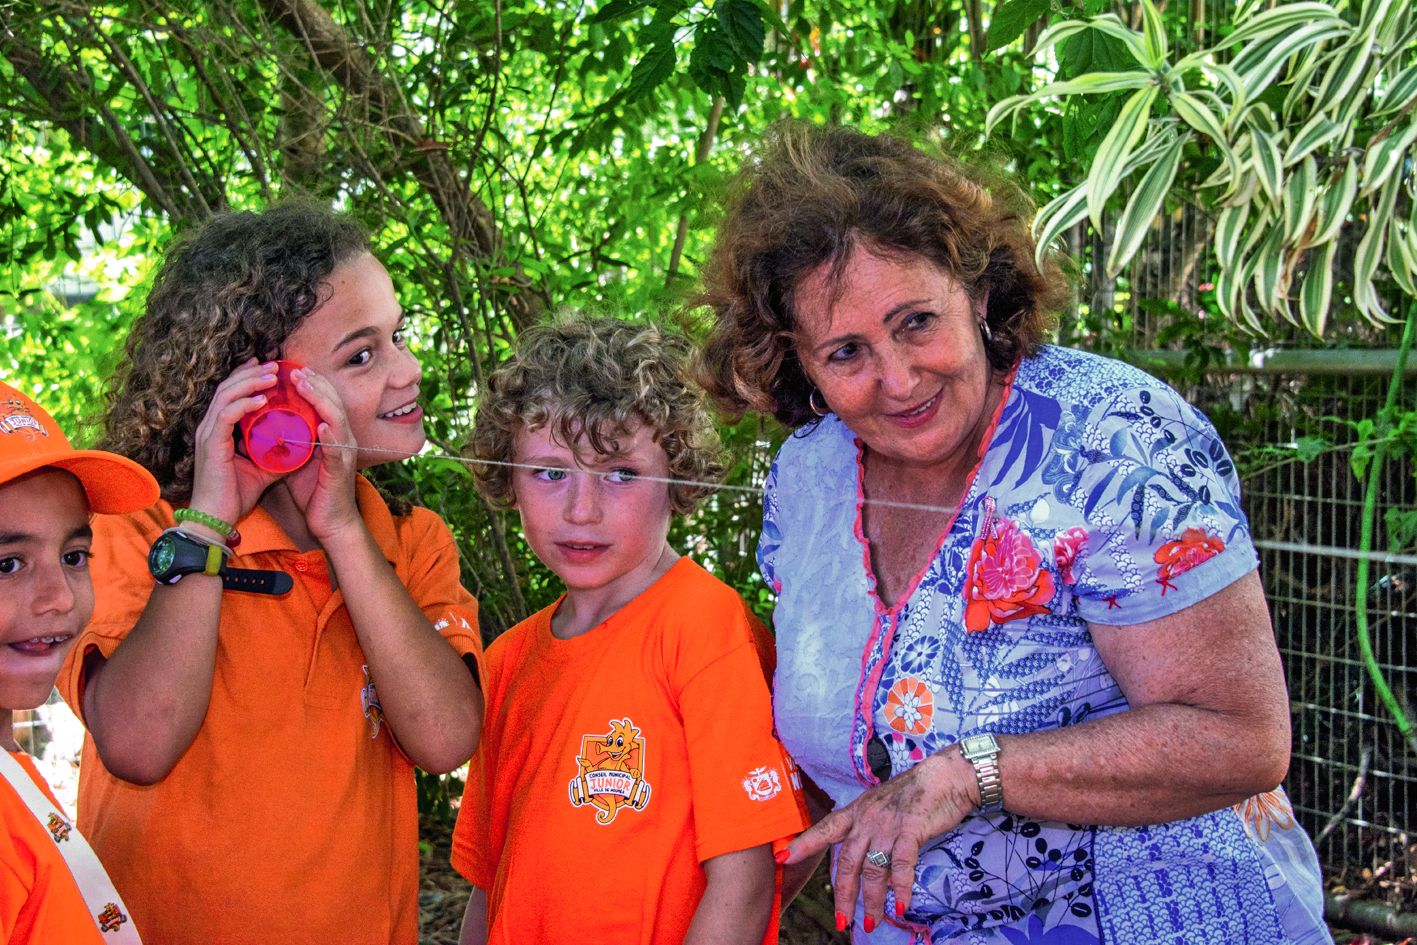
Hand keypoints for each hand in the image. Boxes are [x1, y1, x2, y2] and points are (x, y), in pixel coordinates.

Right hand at [188, 359, 283, 525]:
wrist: (215, 520)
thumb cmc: (235, 496)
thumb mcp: (263, 468)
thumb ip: (277, 452)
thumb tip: (302, 443)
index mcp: (219, 430)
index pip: (231, 394)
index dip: (248, 377)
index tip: (270, 367)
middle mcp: (209, 427)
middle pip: (228, 387)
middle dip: (252, 373)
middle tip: (275, 364)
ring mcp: (208, 434)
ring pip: (226, 395)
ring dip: (250, 382)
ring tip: (273, 375)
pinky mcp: (211, 445)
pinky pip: (226, 415)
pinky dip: (245, 404)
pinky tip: (263, 399)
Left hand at [283, 367, 360, 541]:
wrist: (330, 523)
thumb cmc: (313, 491)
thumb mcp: (298, 458)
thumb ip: (289, 439)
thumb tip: (266, 422)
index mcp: (332, 435)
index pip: (325, 400)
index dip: (312, 383)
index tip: (292, 369)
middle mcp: (343, 439)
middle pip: (333, 402)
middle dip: (315, 384)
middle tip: (295, 370)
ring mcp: (344, 454)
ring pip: (337, 419)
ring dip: (321, 400)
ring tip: (304, 386)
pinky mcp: (341, 472)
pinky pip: (338, 451)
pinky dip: (330, 437)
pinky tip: (322, 426)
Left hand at [779, 749, 977, 931]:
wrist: (947, 775)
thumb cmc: (917, 793)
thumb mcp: (884, 806)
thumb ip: (872, 832)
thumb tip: (869, 865)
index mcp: (858, 811)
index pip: (826, 829)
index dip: (804, 844)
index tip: (782, 857)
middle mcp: (868, 818)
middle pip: (847, 861)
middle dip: (843, 894)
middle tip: (842, 920)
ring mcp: (888, 824)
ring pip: (872, 869)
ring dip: (872, 900)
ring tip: (872, 922)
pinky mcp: (911, 829)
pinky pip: (901, 864)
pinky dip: (901, 887)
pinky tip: (902, 905)